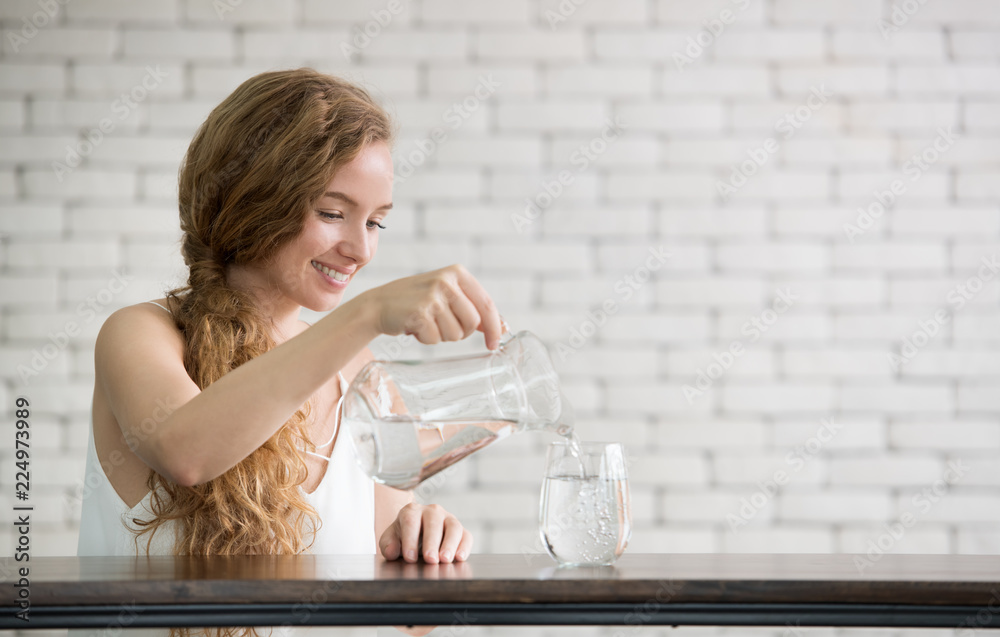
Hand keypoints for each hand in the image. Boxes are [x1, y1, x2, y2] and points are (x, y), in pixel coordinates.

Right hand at [362, 264, 502, 349]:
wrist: (378, 304)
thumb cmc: (416, 301)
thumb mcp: (447, 296)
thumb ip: (472, 308)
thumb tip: (502, 327)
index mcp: (458, 273)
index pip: (487, 304)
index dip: (494, 327)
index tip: (494, 343)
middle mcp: (447, 281)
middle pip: (472, 323)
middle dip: (460, 332)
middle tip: (440, 324)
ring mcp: (433, 296)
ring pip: (455, 334)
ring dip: (441, 336)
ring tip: (426, 322)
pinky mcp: (420, 312)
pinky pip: (435, 339)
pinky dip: (426, 339)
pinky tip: (414, 326)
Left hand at [378, 502, 472, 563]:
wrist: (416, 536)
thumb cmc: (403, 538)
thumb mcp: (391, 539)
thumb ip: (388, 544)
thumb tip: (391, 551)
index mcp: (411, 511)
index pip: (410, 521)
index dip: (410, 539)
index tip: (410, 557)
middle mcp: (432, 511)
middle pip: (433, 523)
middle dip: (432, 542)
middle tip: (430, 560)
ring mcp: (448, 519)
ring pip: (453, 527)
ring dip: (450, 544)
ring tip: (445, 560)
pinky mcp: (461, 530)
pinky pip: (466, 536)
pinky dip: (464, 546)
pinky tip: (459, 557)